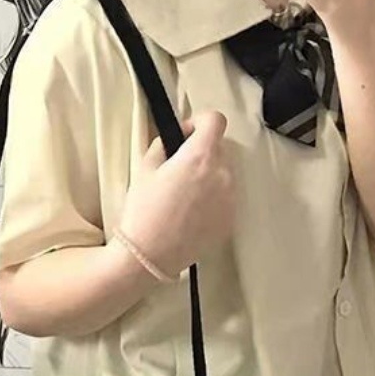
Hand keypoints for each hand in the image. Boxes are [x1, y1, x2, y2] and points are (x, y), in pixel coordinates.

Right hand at [116, 111, 233, 275]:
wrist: (150, 255)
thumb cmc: (143, 211)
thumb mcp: (145, 169)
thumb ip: (163, 145)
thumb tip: (173, 139)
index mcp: (200, 157)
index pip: (215, 120)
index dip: (199, 122)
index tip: (186, 135)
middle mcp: (222, 174)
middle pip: (220, 148)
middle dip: (203, 151)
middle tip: (180, 168)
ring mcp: (231, 198)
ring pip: (225, 173)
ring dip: (210, 175)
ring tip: (186, 194)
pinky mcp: (231, 219)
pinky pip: (226, 198)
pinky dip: (214, 198)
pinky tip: (192, 212)